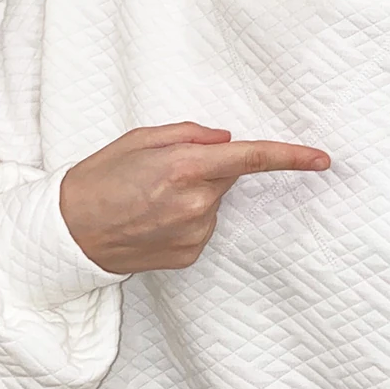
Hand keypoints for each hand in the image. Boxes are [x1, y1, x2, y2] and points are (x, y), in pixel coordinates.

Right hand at [59, 121, 330, 274]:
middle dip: (208, 167)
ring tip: (150, 199)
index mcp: (184, 167)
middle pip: (228, 176)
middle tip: (163, 171)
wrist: (68, 233)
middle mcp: (196, 203)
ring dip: (195, 194)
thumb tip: (227, 139)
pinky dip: (186, 218)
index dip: (291, 157)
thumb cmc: (98, 178)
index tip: (322, 159)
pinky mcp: (190, 254)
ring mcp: (195, 233)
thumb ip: (189, 133)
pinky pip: (202, 226)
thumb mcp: (139, 139)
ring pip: (214, 202)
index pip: (251, 158)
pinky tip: (153, 220)